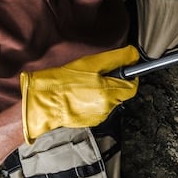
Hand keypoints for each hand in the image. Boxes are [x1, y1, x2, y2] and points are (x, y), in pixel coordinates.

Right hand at [20, 45, 139, 142]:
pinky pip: (99, 108)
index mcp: (110, 92)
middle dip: (113, 84)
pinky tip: (81, 95)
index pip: (132, 86)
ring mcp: (99, 116)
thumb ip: (116, 58)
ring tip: (85, 86)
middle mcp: (107, 107)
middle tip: (96, 76)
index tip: (121, 70)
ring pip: (110, 101)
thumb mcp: (91, 63)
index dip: (129, 76)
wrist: (44, 101)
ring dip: (103, 93)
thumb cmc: (64, 82)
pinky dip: (94, 101)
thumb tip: (133, 55)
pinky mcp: (91, 121)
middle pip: (121, 93)